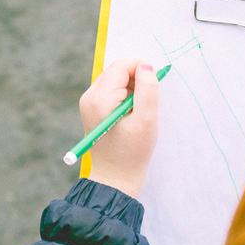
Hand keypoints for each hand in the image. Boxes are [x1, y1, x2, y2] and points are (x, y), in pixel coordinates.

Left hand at [79, 60, 160, 197]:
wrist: (115, 179)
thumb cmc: (133, 152)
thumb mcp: (147, 120)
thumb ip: (148, 89)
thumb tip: (146, 65)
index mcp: (100, 98)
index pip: (122, 66)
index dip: (142, 68)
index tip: (157, 83)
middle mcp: (89, 97)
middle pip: (116, 71)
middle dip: (136, 78)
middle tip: (148, 101)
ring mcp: (88, 103)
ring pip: (114, 80)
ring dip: (131, 88)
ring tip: (139, 111)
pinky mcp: (92, 110)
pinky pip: (111, 91)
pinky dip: (124, 96)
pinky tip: (131, 114)